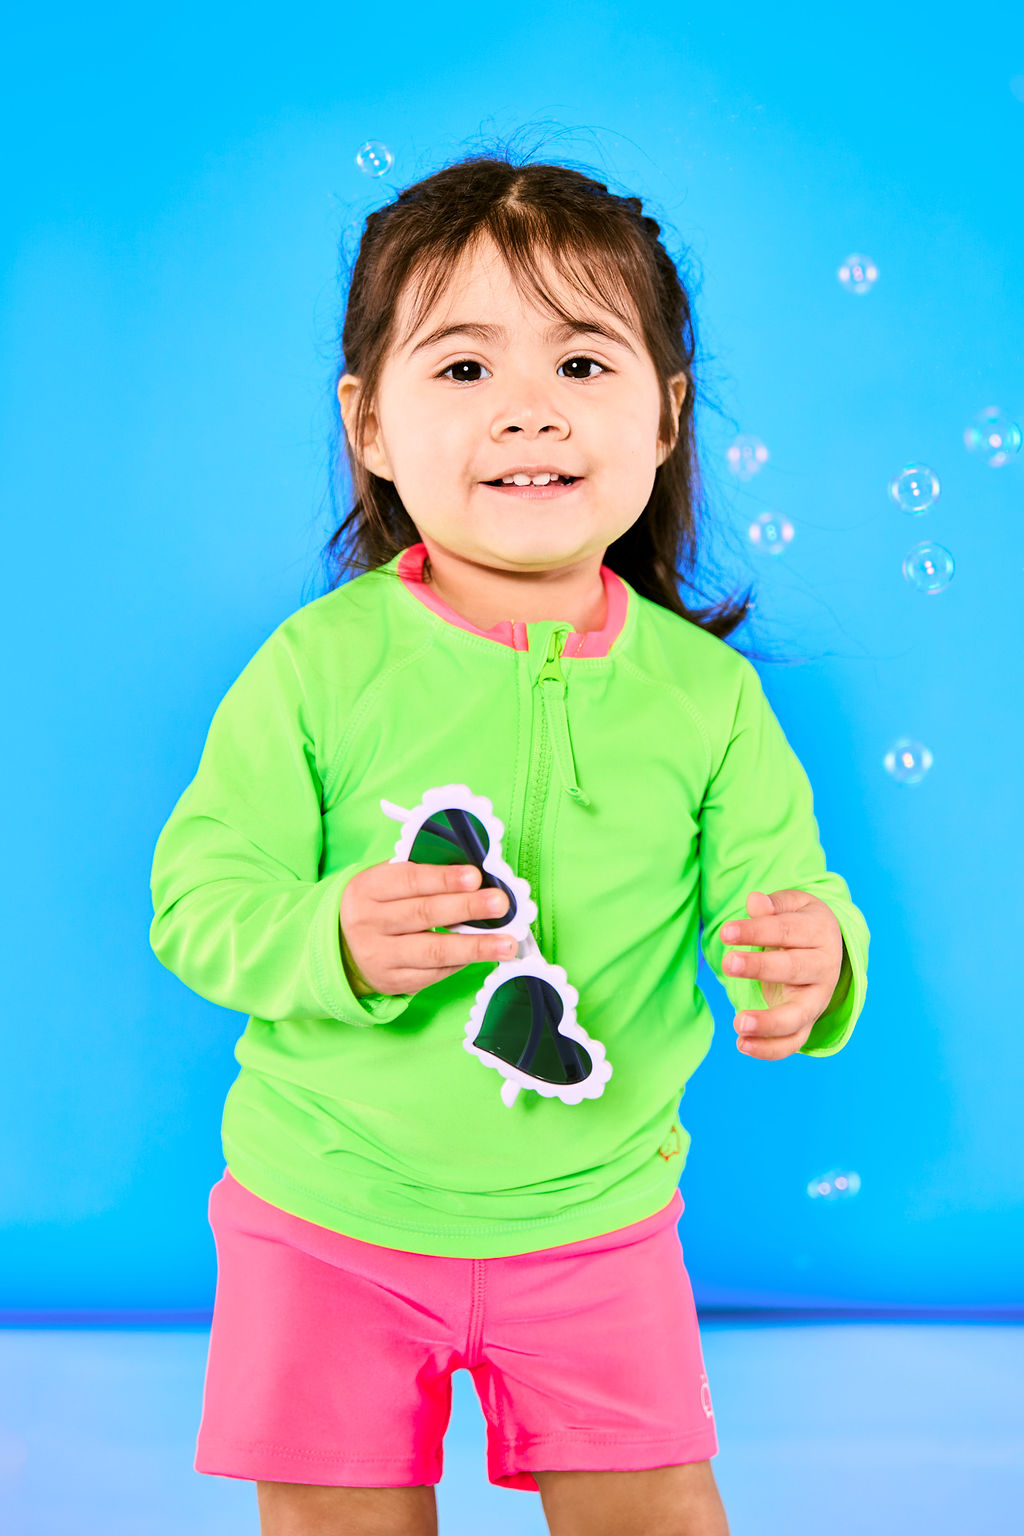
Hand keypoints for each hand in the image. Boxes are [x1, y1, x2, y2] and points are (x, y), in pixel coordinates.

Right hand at [339, 861, 513, 998]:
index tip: (475, 877)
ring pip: (433, 950)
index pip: (410, 880)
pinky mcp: (392, 982)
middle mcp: (368, 922)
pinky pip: (433, 973)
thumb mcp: (387, 883)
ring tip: (507, 943)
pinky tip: (482, 954)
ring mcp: (379, 956)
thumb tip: (476, 879)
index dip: (444, 879)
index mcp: (367, 888)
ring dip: (475, 946)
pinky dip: (461, 962)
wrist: (342, 946)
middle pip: (424, 914)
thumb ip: (424, 878)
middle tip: (500, 904)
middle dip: (466, 908)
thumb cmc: (380, 905)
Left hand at [720, 890, 843, 1060]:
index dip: (756, 931)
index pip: (786, 931)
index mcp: (820, 932)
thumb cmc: (799, 922)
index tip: (725, 931)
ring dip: (769, 1022)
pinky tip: (741, 1044)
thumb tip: (755, 901)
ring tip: (737, 1022)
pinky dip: (770, 1049)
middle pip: (793, 969)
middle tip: (727, 964)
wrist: (826, 946)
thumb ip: (774, 905)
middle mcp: (824, 968)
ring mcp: (818, 999)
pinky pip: (794, 1042)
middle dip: (760, 968)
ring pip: (798, 1015)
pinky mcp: (808, 1021)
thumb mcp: (792, 905)